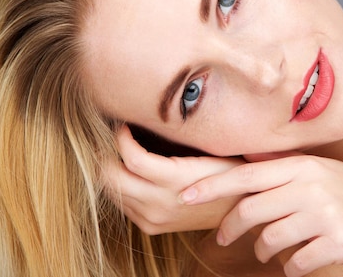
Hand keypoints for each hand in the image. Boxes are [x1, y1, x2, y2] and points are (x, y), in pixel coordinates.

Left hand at [102, 124, 243, 233]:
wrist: (239, 210)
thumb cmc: (226, 172)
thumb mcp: (208, 153)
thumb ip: (178, 141)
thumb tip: (147, 116)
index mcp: (177, 179)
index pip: (132, 158)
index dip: (120, 137)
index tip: (122, 124)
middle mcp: (160, 202)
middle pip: (110, 178)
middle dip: (104, 154)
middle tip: (110, 137)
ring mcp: (153, 218)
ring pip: (111, 192)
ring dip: (110, 170)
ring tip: (119, 152)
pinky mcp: (151, 227)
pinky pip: (122, 204)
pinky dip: (120, 186)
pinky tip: (131, 173)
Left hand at [179, 155, 342, 276]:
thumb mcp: (328, 178)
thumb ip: (291, 177)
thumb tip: (248, 182)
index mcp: (307, 166)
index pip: (249, 174)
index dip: (214, 185)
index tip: (186, 195)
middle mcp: (313, 185)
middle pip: (252, 207)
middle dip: (230, 226)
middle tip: (221, 238)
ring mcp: (327, 213)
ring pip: (271, 238)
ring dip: (264, 250)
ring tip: (270, 252)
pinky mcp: (339, 241)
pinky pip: (296, 261)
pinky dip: (292, 266)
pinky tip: (300, 262)